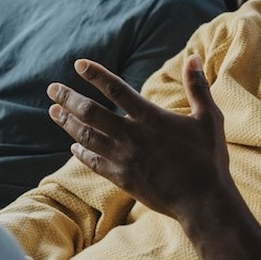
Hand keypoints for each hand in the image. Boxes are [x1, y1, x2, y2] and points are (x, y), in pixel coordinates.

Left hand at [47, 55, 231, 220]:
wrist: (203, 201)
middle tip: (52, 89)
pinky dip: (82, 153)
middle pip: (91, 113)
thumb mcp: (209, 118)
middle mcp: (132, 137)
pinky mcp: (123, 179)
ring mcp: (124, 159)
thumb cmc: (209, 158)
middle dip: (69, 99)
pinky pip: (95, 163)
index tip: (78, 65)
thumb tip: (193, 58)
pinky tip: (73, 147)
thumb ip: (197, 86)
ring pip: (87, 137)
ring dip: (68, 123)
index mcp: (151, 118)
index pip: (116, 90)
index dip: (96, 75)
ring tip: (54, 112)